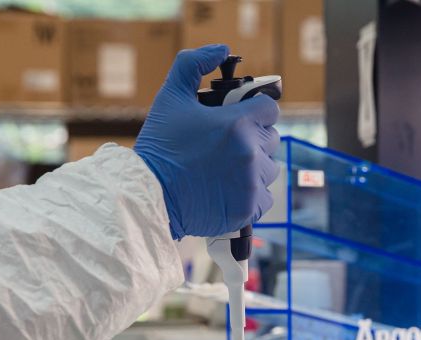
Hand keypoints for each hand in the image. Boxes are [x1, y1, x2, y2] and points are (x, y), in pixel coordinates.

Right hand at [134, 45, 280, 239]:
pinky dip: (250, 195)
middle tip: (224, 146)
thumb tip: (222, 49)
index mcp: (238, 123)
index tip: (238, 119)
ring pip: (269, 168)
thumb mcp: (170, 97)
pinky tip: (227, 191)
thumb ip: (193, 65)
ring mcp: (251, 183)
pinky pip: (265, 197)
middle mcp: (250, 152)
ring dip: (253, 167)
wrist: (148, 196)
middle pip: (271, 138)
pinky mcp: (248, 208)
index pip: (269, 108)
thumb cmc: (160, 147)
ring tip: (223, 170)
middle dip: (253, 138)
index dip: (254, 111)